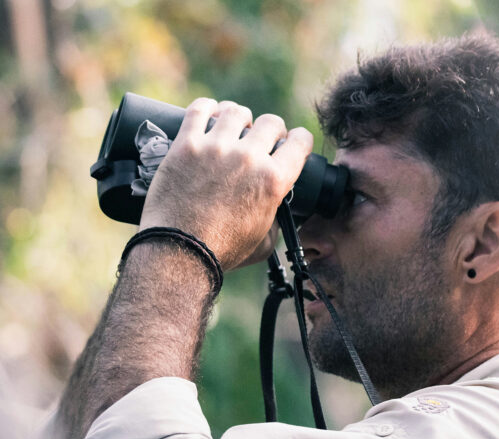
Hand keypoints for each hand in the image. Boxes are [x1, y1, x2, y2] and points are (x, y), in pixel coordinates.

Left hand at [139, 98, 311, 270]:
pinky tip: (208, 113)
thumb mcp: (264, 242)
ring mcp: (216, 148)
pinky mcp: (186, 145)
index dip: (300, 140)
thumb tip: (275, 209)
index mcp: (273, 180)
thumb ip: (276, 220)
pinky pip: (199, 109)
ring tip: (232, 126)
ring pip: (236, 111)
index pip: (300, 142)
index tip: (292, 142)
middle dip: (270, 130)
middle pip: (271, 122)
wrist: (179, 252)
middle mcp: (249, 158)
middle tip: (260, 139)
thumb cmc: (222, 252)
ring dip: (238, 117)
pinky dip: (207, 107)